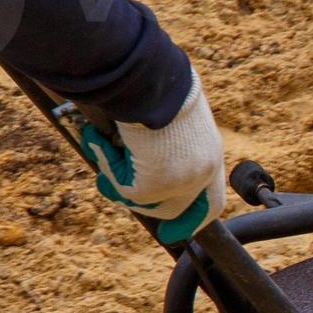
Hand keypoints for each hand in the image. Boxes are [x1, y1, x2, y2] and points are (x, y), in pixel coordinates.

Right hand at [78, 75, 225, 244]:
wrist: (148, 79)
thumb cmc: (155, 84)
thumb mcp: (168, 114)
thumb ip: (164, 138)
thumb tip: (137, 148)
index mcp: (210, 154)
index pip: (211, 200)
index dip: (194, 217)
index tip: (175, 233)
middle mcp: (202, 173)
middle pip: (176, 209)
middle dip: (147, 206)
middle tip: (113, 189)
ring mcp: (180, 183)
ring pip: (144, 200)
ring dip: (118, 176)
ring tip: (104, 142)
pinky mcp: (154, 186)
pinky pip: (124, 189)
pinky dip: (107, 164)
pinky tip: (101, 137)